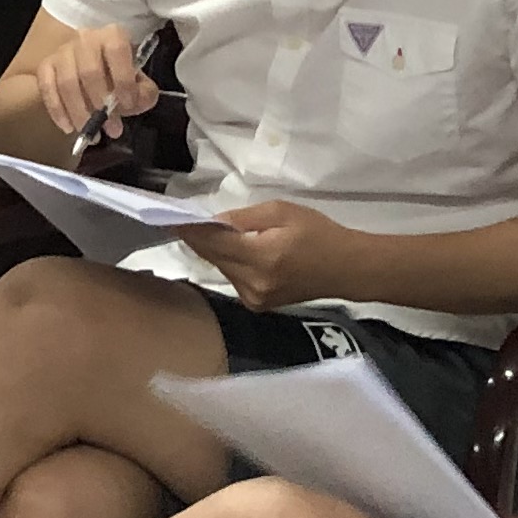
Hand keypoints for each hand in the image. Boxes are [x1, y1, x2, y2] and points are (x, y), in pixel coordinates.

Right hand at [34, 26, 161, 149]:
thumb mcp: (139, 81)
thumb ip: (144, 92)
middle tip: (112, 129)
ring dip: (80, 113)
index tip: (127, 105)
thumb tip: (136, 101)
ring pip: (67, 83)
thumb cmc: (118, 73)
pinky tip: (68, 127)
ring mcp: (63, 51)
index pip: (117, 50)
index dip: (123, 78)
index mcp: (112, 35)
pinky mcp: (46, 65)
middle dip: (101, 105)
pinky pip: (47, 88)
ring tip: (93, 134)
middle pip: (89, 71)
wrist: (94, 64)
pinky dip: (57, 111)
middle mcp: (85, 38)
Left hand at [180, 199, 337, 309]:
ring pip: (221, 268)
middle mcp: (253, 284)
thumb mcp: (282, 212)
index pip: (214, 243)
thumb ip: (243, 218)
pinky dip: (229, 262)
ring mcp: (254, 298)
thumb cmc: (319, 233)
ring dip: (214, 250)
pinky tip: (234, 250)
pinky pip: (233, 278)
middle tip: (183, 220)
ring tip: (209, 231)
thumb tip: (213, 222)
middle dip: (198, 238)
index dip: (191, 230)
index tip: (170, 218)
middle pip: (213, 257)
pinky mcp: (257, 305)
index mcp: (261, 258)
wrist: (347, 268)